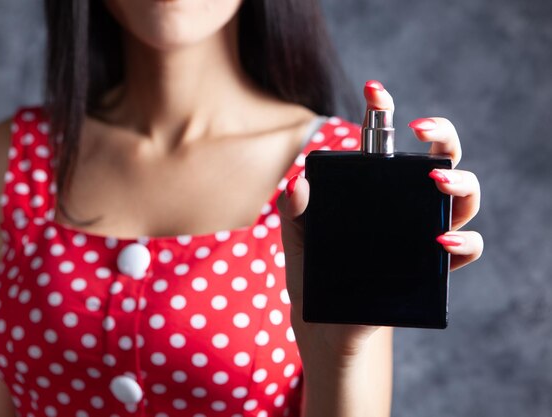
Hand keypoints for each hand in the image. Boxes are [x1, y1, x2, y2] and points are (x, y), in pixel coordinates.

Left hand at [276, 80, 483, 359]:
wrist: (325, 331)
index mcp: (373, 194)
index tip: (375, 91)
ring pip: (462, 200)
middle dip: (443, 137)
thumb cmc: (314, 277)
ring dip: (460, 183)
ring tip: (436, 180)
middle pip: (441, 162)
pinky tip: (442, 243)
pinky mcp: (430, 272)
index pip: (387, 147)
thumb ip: (295, 209)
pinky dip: (462, 243)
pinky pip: (464, 250)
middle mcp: (404, 209)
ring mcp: (420, 238)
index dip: (386, 114)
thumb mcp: (297, 239)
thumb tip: (300, 181)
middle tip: (424, 128)